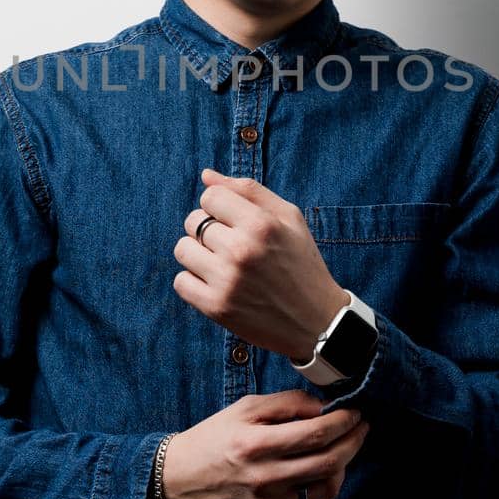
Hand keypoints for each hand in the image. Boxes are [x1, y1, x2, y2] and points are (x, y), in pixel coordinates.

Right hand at [161, 389, 370, 498]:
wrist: (179, 480)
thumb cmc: (214, 438)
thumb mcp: (244, 408)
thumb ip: (286, 403)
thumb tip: (322, 406)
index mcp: (257, 443)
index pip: (317, 432)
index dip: (345, 421)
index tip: (356, 412)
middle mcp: (265, 477)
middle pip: (330, 461)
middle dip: (354, 440)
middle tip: (361, 427)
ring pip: (327, 488)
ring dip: (344, 467)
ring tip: (340, 452)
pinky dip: (327, 496)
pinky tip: (323, 479)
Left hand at [175, 168, 348, 360]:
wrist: (317, 322)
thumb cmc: (302, 264)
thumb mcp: (289, 218)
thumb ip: (248, 191)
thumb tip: (206, 175)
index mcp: (261, 224)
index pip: (210, 196)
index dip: (219, 206)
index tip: (233, 221)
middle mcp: (241, 250)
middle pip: (193, 221)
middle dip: (208, 229)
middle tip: (232, 245)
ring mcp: (227, 280)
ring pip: (182, 249)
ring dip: (197, 253)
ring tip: (222, 263)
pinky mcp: (216, 307)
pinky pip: (180, 282)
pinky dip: (193, 281)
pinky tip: (216, 283)